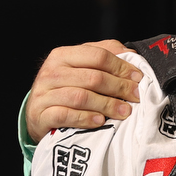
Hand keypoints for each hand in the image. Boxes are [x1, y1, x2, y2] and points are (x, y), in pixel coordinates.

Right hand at [25, 40, 140, 143]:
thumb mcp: (79, 67)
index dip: (121, 67)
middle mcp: (52, 72)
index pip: (98, 56)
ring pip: (81, 97)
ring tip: (124, 111)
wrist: (37, 112)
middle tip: (135, 97)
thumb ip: (102, 55)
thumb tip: (130, 54)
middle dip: (119, 87)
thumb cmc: (64, 88)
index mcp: (63, 55)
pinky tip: (100, 121)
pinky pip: (66, 115)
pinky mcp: (41, 114)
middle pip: (93, 77)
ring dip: (107, 105)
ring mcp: (44, 94)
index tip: (138, 78)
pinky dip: (86, 118)